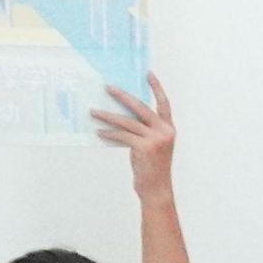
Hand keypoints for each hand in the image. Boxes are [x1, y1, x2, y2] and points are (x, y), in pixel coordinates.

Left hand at [93, 75, 180, 203]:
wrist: (156, 189)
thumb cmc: (152, 168)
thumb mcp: (151, 146)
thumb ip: (143, 130)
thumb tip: (121, 117)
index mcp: (169, 128)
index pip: (163, 103)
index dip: (156, 88)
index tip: (148, 74)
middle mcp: (165, 131)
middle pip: (141, 107)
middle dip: (123, 96)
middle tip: (108, 87)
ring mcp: (156, 139)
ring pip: (127, 121)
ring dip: (108, 116)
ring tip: (93, 111)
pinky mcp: (145, 148)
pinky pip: (122, 136)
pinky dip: (110, 133)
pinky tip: (99, 131)